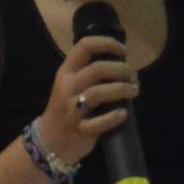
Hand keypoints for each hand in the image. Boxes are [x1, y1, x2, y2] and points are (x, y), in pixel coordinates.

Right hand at [37, 33, 138, 163]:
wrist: (50, 139)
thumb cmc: (68, 108)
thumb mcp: (71, 85)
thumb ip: (90, 73)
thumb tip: (123, 64)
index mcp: (66, 72)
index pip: (84, 47)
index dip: (107, 43)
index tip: (124, 52)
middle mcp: (67, 86)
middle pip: (97, 69)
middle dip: (122, 70)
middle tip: (133, 77)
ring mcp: (71, 108)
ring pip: (97, 93)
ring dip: (122, 89)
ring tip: (133, 91)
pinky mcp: (79, 128)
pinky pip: (98, 123)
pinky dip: (114, 118)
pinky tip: (124, 114)